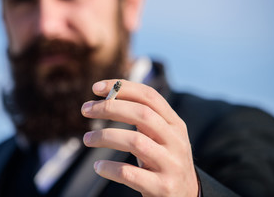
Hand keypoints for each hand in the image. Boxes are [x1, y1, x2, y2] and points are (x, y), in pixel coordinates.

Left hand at [81, 79, 197, 196]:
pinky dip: (110, 168)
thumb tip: (108, 98)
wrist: (187, 196)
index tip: (96, 88)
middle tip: (86, 110)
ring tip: (87, 138)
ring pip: (135, 142)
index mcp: (175, 124)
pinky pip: (130, 173)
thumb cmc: (165, 160)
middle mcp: (176, 141)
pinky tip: (98, 167)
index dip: (122, 87)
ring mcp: (171, 164)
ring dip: (105, 136)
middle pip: (142, 114)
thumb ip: (144, 118)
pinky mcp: (162, 187)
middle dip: (110, 108)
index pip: (149, 96)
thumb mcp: (162, 136)